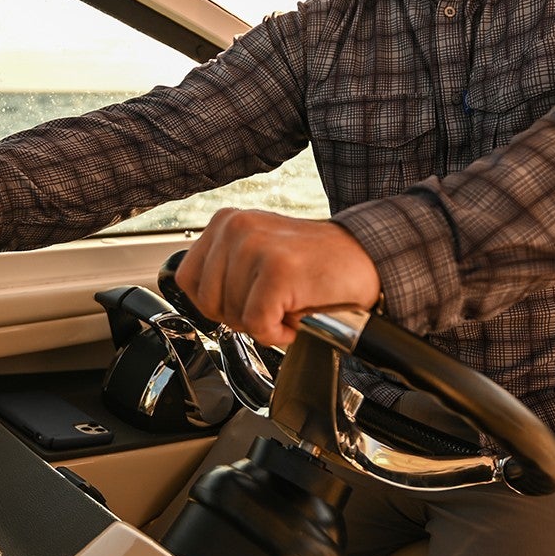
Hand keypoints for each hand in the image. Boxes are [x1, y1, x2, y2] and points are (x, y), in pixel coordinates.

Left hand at [174, 209, 380, 347]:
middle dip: (240, 316)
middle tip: (273, 302)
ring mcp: (256, 246)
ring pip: (232, 316)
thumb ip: (224, 270)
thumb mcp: (257, 255)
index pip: (187, 280)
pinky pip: (258, 324)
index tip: (247, 298)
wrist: (367, 261)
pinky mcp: (278, 270)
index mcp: (226, 222)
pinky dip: (279, 333)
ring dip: (264, 323)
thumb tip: (198, 301)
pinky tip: (297, 315)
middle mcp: (237, 227)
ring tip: (289, 302)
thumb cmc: (314, 266)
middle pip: (207, 302)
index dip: (216, 303)